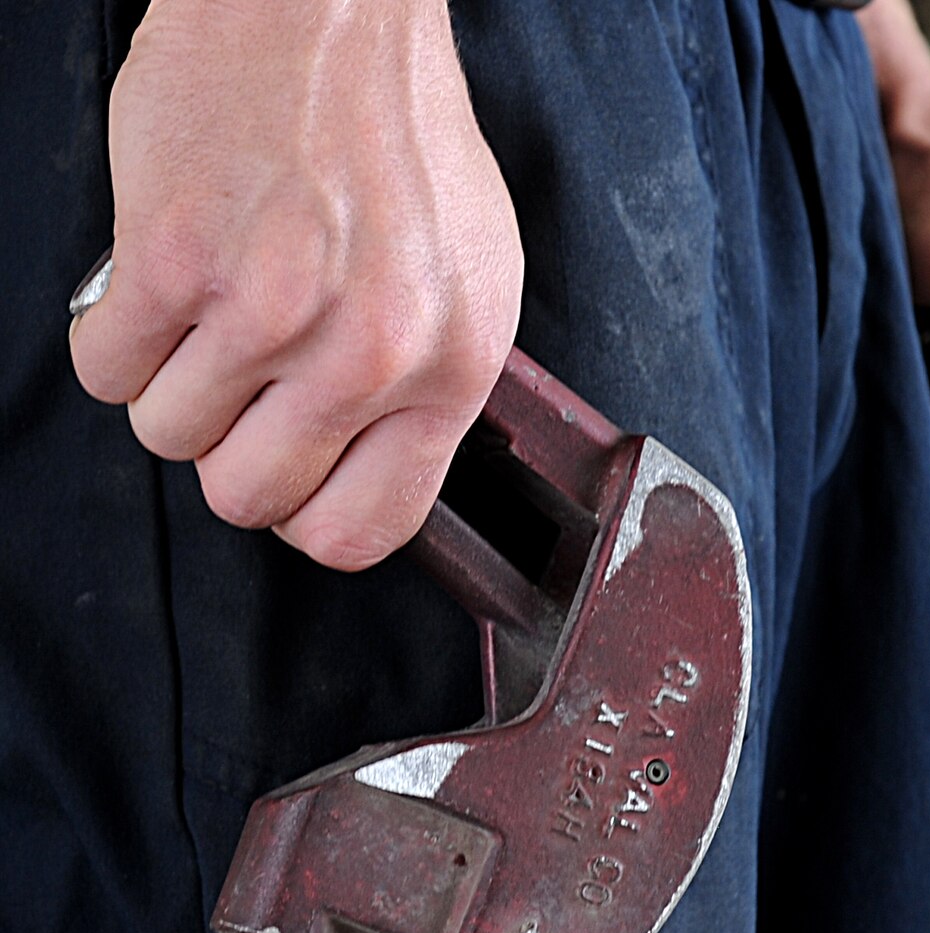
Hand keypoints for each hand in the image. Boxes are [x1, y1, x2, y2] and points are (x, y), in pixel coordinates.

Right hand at [70, 0, 522, 570]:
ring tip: (208, 308)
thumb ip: (425, 385)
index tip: (290, 476)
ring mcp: (270, 312)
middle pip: (248, 497)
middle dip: (226, 449)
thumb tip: (370, 472)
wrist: (326, 12)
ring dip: (169, 381)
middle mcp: (370, 354)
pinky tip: (160, 278)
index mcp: (451, 366)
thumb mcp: (467, 278)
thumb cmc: (396, 134)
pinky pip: (105, 367)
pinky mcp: (175, 261)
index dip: (308, 514)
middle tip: (238, 380)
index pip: (365, 529)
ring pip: (166, 434)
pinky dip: (114, 333)